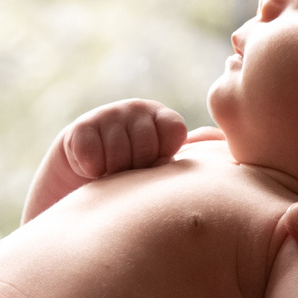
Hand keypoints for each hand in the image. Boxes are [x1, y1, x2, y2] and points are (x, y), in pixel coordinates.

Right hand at [23, 99, 193, 222]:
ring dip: (112, 173)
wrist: (82, 188)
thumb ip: (189, 160)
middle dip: (136, 169)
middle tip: (127, 175)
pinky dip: (91, 170)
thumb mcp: (163, 172)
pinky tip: (90, 171)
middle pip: (145, 145)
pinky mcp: (79, 128)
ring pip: (118, 153)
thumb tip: (218, 152)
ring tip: (109, 175)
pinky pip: (93, 156)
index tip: (153, 168)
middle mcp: (136, 109)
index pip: (174, 130)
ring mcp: (107, 114)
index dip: (163, 155)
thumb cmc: (132, 185)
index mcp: (161, 117)